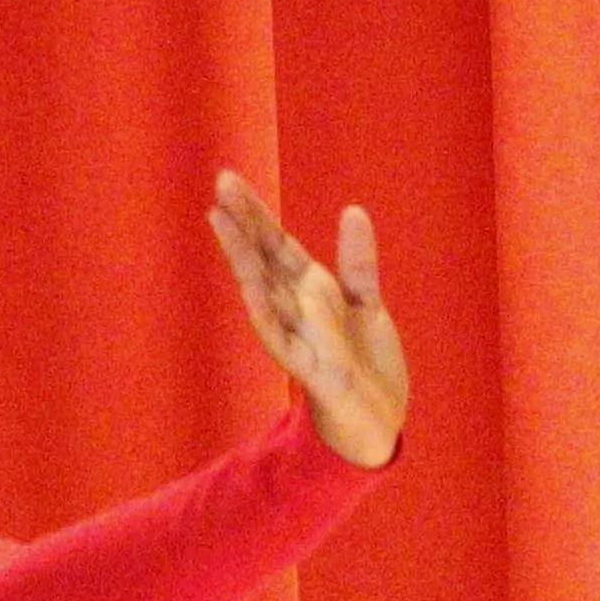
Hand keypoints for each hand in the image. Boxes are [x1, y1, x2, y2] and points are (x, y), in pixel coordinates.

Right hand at [213, 171, 410, 469]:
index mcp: (312, 291)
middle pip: (264, 259)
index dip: (256, 214)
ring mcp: (298, 337)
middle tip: (221, 181)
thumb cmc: (365, 362)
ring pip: (263, 292)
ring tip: (221, 222)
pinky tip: (248, 289)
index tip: (229, 180)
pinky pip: (281, 339)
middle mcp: (297, 309)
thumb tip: (353, 210)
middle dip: (244, 222)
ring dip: (243, 258)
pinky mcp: (309, 369)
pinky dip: (265, 315)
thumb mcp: (366, 303)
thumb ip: (358, 262)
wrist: (378, 420)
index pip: (277, 245)